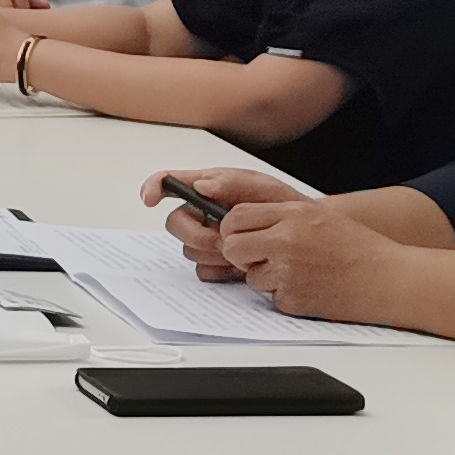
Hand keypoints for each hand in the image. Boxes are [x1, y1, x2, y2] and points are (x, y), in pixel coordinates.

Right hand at [140, 167, 306, 277]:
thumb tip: (201, 185)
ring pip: (189, 250)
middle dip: (197, 234)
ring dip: (214, 253)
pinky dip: (220, 271)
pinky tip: (239, 266)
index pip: (170, 183)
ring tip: (243, 250)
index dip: (154, 188)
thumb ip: (232, 183)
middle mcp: (202, 214)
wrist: (305, 242)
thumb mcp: (265, 190)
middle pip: (176, 223)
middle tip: (223, 240)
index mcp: (209, 189)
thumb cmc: (285, 209)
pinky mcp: (215, 265)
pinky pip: (202, 272)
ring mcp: (207, 240)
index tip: (149, 198)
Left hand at [214, 196, 403, 322]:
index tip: (240, 234)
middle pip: (232, 246)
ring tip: (298, 272)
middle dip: (240, 253)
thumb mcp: (317, 216)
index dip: (233, 228)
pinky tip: (309, 287)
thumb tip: (240, 221)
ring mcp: (287, 271)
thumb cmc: (357, 248)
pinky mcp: (292, 298)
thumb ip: (278, 216)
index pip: (236, 217)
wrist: (387, 279)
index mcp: (292, 215)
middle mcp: (285, 241)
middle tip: (258, 257)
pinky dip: (284, 295)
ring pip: (249, 275)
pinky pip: (270, 297)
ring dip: (265, 276)